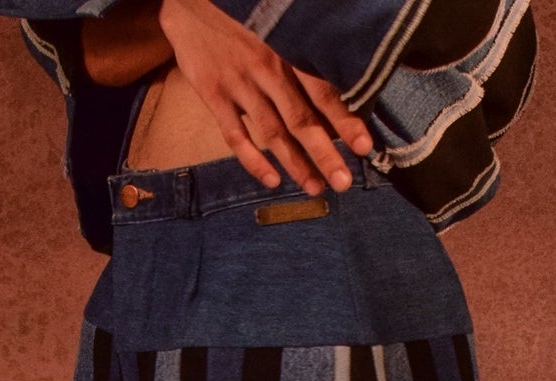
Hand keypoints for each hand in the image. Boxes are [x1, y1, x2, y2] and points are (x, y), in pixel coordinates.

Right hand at [156, 0, 373, 193]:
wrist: (191, 3)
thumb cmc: (245, 23)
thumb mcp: (277, 32)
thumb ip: (300, 62)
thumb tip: (337, 95)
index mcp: (288, 52)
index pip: (323, 90)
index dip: (344, 120)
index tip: (364, 146)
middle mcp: (267, 70)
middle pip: (301, 119)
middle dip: (324, 154)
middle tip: (343, 182)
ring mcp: (240, 84)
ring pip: (272, 132)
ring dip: (295, 164)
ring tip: (315, 188)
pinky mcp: (214, 94)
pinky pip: (235, 134)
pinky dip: (253, 160)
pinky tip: (271, 180)